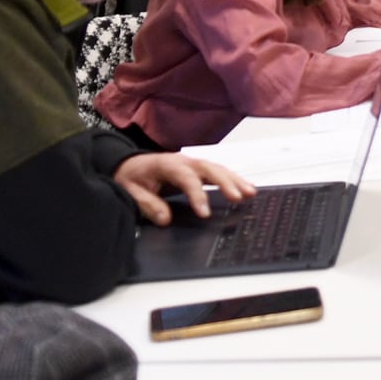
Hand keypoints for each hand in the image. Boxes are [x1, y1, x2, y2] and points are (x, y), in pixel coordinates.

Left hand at [114, 152, 255, 225]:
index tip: (205, 214)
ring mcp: (193, 163)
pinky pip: (219, 171)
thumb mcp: (131, 192)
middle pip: (209, 169)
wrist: (130, 165)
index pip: (186, 179)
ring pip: (218, 168)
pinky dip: (234, 179)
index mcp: (167, 165)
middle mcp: (184, 161)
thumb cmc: (132, 178)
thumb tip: (165, 219)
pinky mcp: (198, 169)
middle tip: (238, 198)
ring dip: (235, 180)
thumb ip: (148, 205)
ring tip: (250, 193)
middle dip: (225, 182)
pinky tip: (246, 188)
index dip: (197, 195)